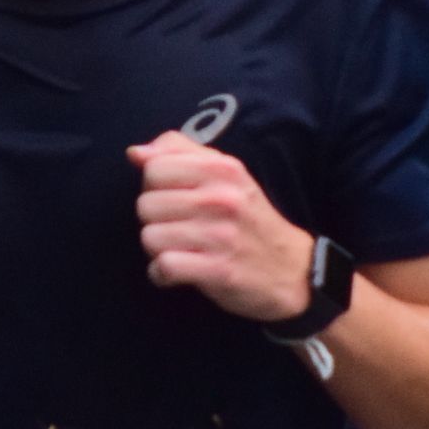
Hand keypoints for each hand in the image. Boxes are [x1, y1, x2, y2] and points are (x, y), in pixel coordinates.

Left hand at [128, 132, 317, 321]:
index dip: (155, 187)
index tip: (174, 199)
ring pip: (150, 237)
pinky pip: (163, 266)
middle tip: (179, 228)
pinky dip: (162, 275)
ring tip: (181, 250)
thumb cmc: (249, 219)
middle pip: (146, 205)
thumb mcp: (226, 174)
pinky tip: (177, 272)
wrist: (293, 270)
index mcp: (223, 168)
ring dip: (158, 249)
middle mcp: (222, 198)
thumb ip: (180, 153)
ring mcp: (221, 235)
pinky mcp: (218, 270)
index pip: (154, 168)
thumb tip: (135, 153)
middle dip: (155, 221)